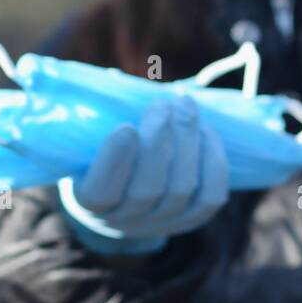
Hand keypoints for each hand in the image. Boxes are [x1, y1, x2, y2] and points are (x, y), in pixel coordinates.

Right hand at [60, 96, 229, 255]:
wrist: (125, 192)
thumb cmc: (102, 150)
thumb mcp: (89, 138)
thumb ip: (98, 115)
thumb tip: (115, 79)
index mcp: (90, 202)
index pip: (102, 191)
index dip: (116, 161)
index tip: (126, 127)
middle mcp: (125, 221)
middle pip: (147, 190)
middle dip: (159, 141)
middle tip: (162, 104)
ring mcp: (161, 223)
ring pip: (182, 189)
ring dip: (188, 141)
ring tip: (185, 104)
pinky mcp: (192, 219)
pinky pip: (211, 195)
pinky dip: (213, 160)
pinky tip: (206, 130)